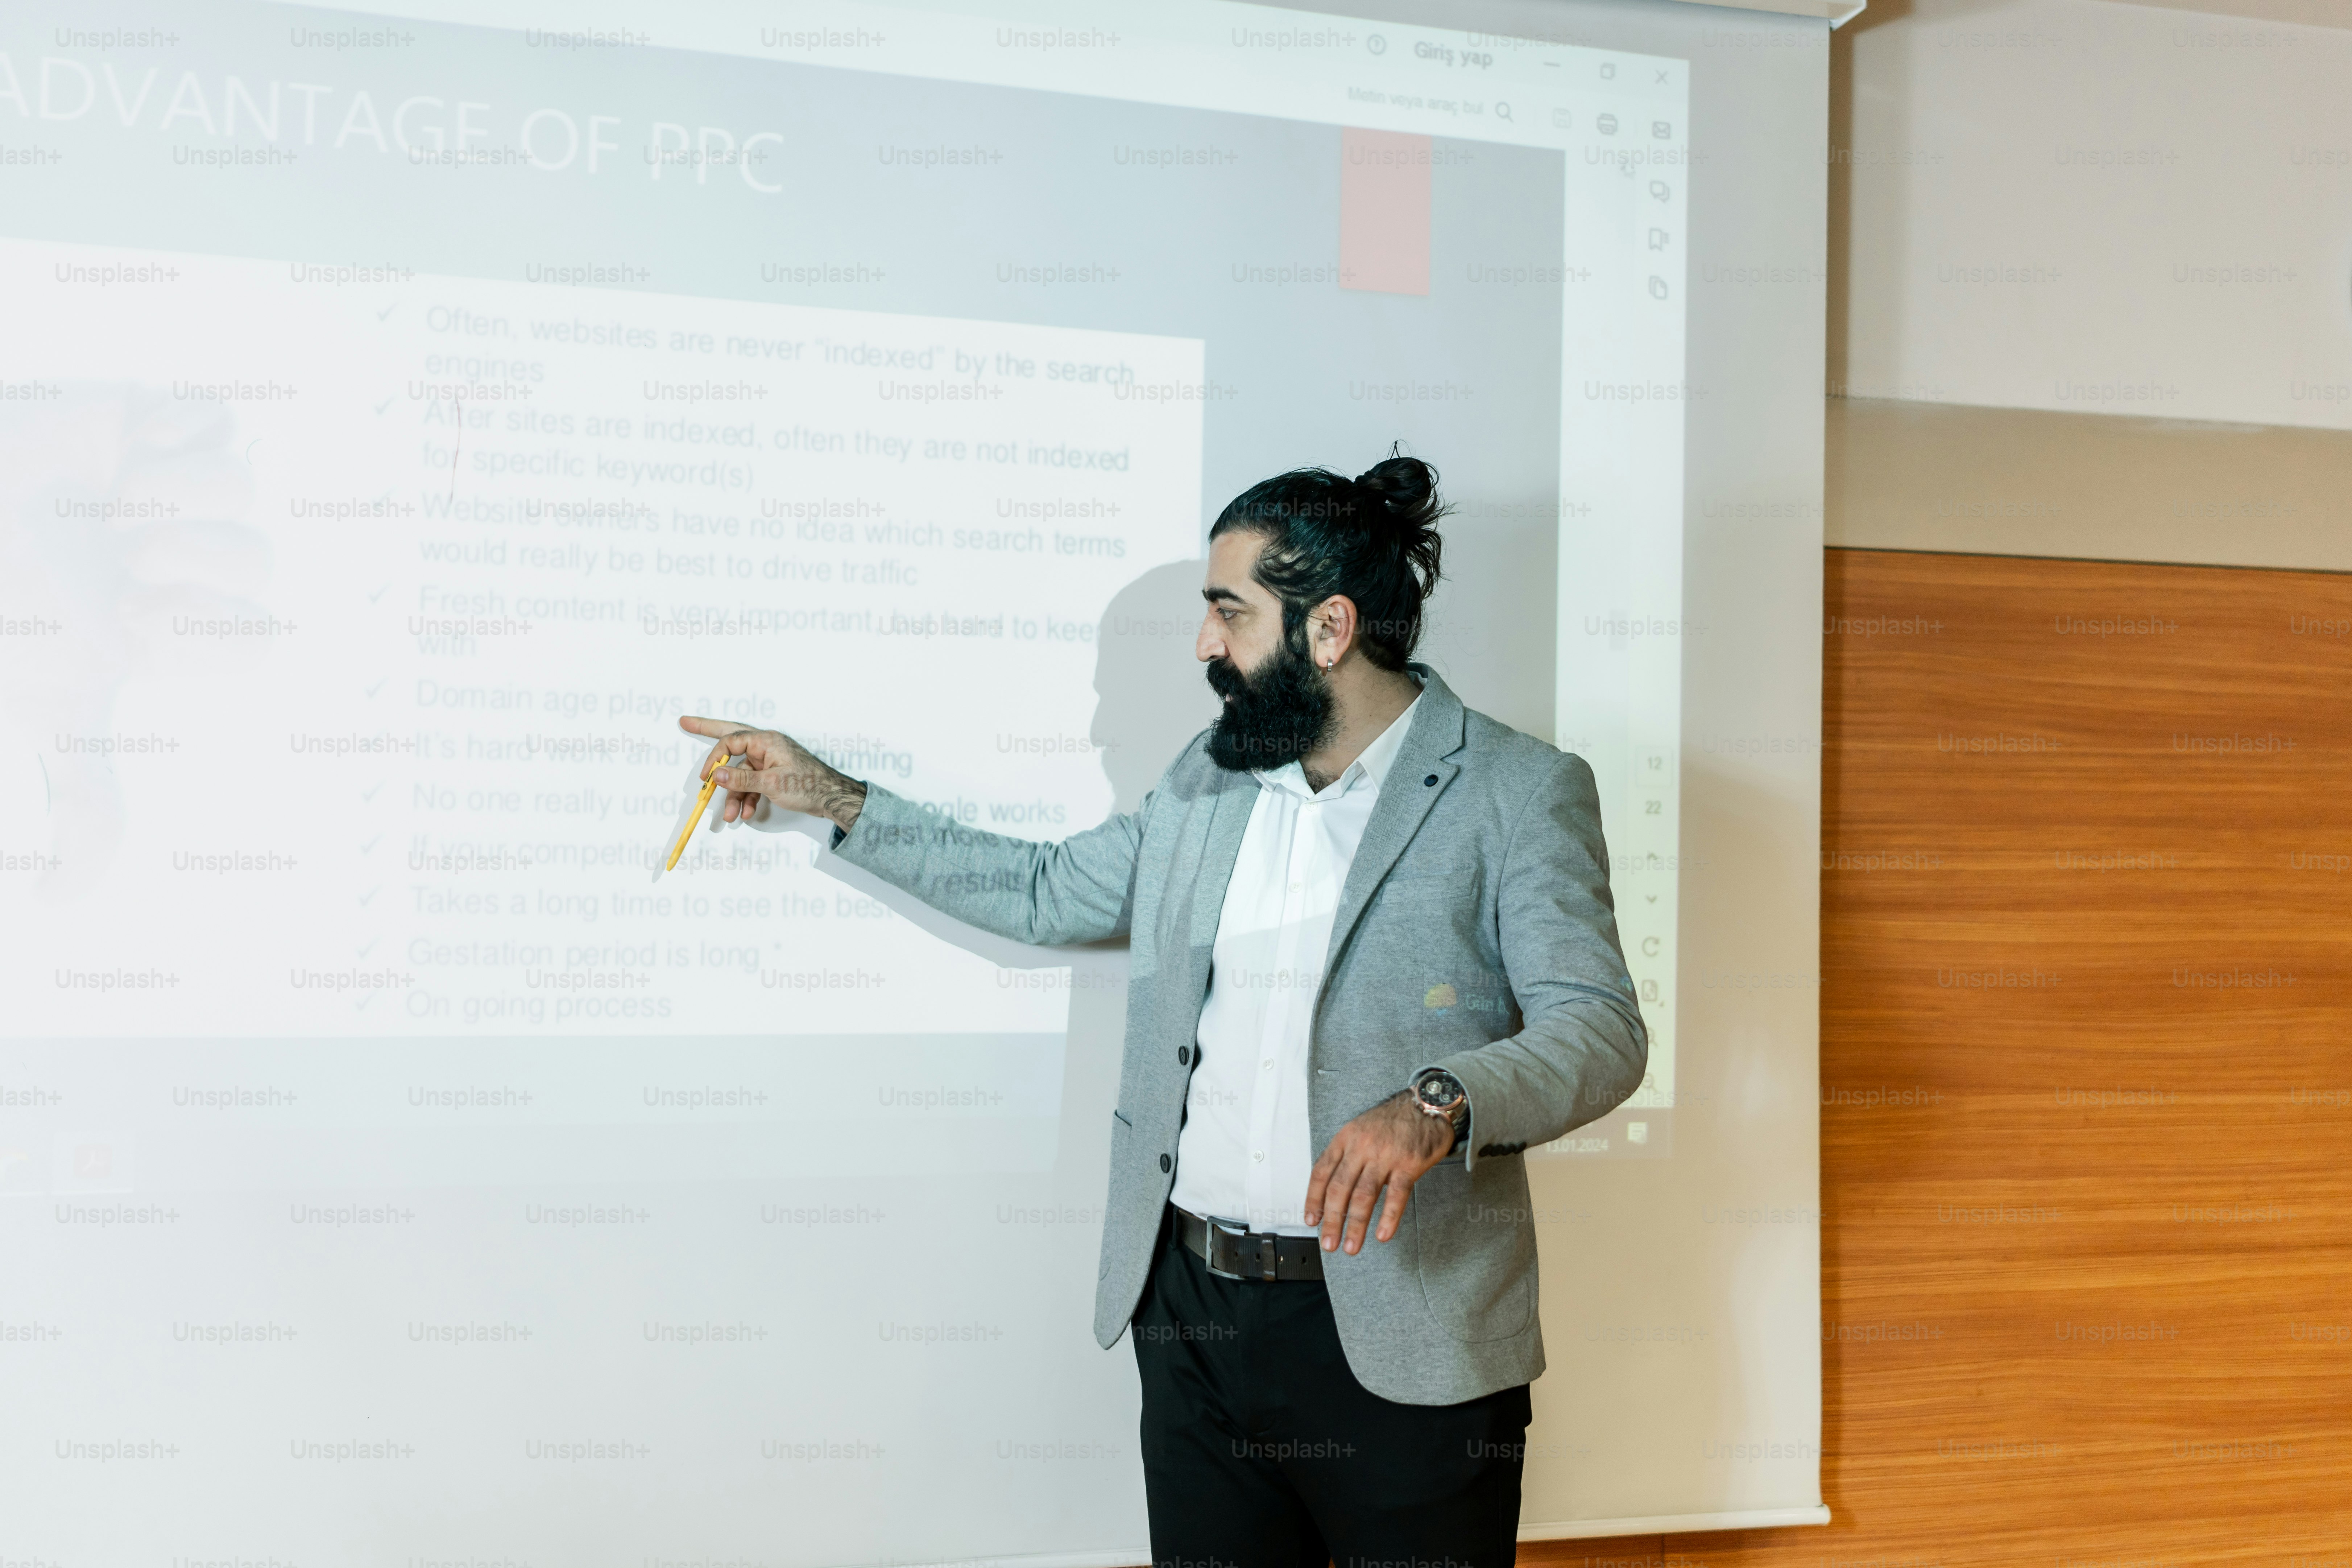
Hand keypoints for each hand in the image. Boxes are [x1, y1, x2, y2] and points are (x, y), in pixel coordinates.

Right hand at [676, 716, 867, 831]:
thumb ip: (742, 779)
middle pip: (731, 741)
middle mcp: (766, 746)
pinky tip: (747, 814)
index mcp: (766, 741)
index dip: (715, 759)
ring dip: (735, 796)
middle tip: (684, 722)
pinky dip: (749, 799)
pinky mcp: (773, 774)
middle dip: (708, 735)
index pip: (731, 742)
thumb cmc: (808, 786)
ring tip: (730, 817)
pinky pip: (753, 784)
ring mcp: (769, 760)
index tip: (706, 777)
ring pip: (742, 774)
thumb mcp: (771, 784)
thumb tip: (716, 775)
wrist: (832, 798)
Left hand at [1303, 1090, 1453, 1255]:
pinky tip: (1382, 1234)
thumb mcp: (1360, 1130)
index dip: (1314, 1199)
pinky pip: (1396, 1195)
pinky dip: (1388, 1218)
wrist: (1426, 1104)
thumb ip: (1347, 1156)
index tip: (1312, 1220)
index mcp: (1346, 1138)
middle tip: (1329, 1243)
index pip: (1322, 1172)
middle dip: (1332, 1220)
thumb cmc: (1393, 1121)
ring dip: (1355, 1225)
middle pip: (1340, 1189)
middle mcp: (1361, 1146)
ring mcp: (1385, 1155)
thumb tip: (1333, 1192)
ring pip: (1364, 1196)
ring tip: (1351, 1246)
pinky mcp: (1409, 1163)